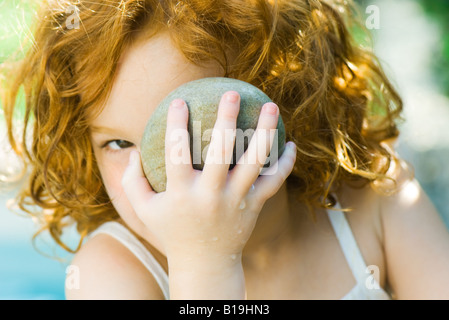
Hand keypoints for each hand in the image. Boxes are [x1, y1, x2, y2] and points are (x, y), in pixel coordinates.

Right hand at [121, 91, 295, 297]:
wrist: (205, 263)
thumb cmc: (172, 230)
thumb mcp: (144, 210)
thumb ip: (132, 181)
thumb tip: (132, 150)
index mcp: (182, 194)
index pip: (176, 153)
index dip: (176, 125)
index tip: (179, 100)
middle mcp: (211, 195)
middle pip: (221, 152)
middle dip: (227, 119)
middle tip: (232, 93)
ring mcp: (236, 200)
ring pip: (255, 162)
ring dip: (265, 132)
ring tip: (271, 106)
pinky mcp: (254, 205)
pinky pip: (274, 181)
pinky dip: (285, 163)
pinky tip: (290, 144)